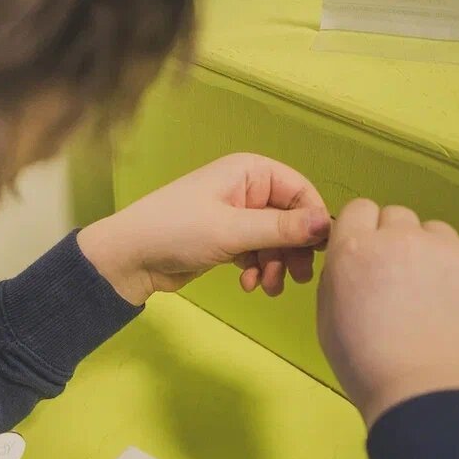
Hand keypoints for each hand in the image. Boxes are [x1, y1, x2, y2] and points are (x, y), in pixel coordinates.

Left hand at [78, 153, 330, 305]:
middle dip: (294, 249)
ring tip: (267, 287)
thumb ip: (281, 228)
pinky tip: (249, 284)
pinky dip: (258, 268)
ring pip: (274, 240)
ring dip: (276, 264)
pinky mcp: (225, 239)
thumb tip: (329, 224)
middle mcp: (245, 188)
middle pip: (290, 218)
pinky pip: (256, 252)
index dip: (313, 221)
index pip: (300, 190)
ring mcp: (235, 215)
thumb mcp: (233, 230)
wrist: (129, 259)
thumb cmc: (176, 232)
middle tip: (298, 278)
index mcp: (249, 171)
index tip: (320, 252)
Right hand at [317, 199, 458, 425]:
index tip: (368, 257)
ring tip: (434, 298)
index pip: (360, 209)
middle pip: (398, 216)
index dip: (363, 232)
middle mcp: (401, 238)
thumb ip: (339, 277)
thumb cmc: (367, 366)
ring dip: (432, 255)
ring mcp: (450, 249)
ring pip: (437, 232)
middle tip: (399, 282)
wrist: (429, 394)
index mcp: (355, 249)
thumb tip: (354, 261)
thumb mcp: (327, 318)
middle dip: (396, 241)